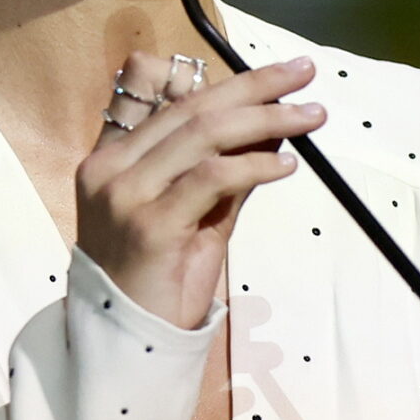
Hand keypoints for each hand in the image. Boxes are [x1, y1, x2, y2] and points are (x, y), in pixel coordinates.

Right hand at [76, 53, 318, 327]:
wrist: (130, 345)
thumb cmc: (160, 283)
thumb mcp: (196, 218)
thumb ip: (225, 172)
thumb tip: (273, 128)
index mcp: (111, 161)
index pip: (170, 99)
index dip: (226, 80)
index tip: (273, 74)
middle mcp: (109, 170)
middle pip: (192, 107)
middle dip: (255, 86)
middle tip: (303, 74)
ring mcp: (124, 195)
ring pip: (203, 133)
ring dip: (265, 118)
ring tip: (309, 116)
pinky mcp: (148, 225)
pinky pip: (211, 178)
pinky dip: (254, 165)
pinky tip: (284, 166)